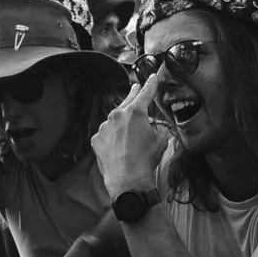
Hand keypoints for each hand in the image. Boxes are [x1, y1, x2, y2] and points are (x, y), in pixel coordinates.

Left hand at [91, 72, 169, 195]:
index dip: (151, 84)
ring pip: (115, 118)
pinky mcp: (96, 139)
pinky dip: (112, 135)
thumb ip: (155, 127)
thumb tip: (151, 127)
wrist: (127, 179)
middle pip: (127, 101)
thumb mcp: (160, 140)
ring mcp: (104, 127)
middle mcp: (117, 115)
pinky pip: (106, 133)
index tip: (152, 77)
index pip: (146, 93)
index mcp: (135, 112)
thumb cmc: (146, 159)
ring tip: (129, 129)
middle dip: (133, 94)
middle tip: (136, 87)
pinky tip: (119, 145)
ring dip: (122, 120)